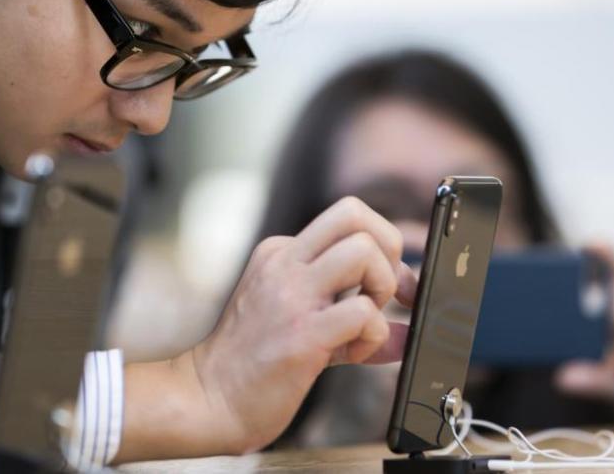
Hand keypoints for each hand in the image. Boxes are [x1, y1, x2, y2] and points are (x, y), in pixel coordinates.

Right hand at [114, 197, 417, 461]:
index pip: (346, 218)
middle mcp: (285, 264)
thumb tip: (405, 333)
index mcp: (281, 254)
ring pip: (363, 252)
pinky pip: (363, 313)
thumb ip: (353, 321)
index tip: (391, 284)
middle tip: (384, 294)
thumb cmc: (253, 364)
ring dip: (382, 288)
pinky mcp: (302, 335)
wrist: (208, 401)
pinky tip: (353, 354)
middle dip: (388, 251)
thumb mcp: (302, 324)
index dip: (382, 246)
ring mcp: (291, 296)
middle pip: (354, 214)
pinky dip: (373, 337)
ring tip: (365, 322)